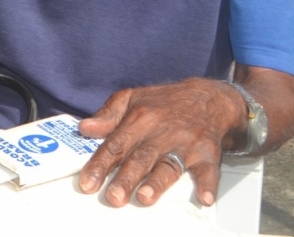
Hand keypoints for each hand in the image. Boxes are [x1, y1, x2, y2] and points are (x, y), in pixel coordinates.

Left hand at [75, 78, 246, 207]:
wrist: (207, 97)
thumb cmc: (165, 102)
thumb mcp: (132, 98)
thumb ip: (107, 115)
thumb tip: (85, 128)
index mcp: (139, 118)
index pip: (115, 144)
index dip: (100, 164)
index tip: (87, 183)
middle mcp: (161, 132)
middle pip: (140, 158)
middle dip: (126, 179)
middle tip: (113, 197)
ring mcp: (185, 143)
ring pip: (169, 166)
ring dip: (158, 182)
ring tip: (145, 197)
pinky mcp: (208, 153)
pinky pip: (209, 170)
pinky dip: (208, 184)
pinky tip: (204, 197)